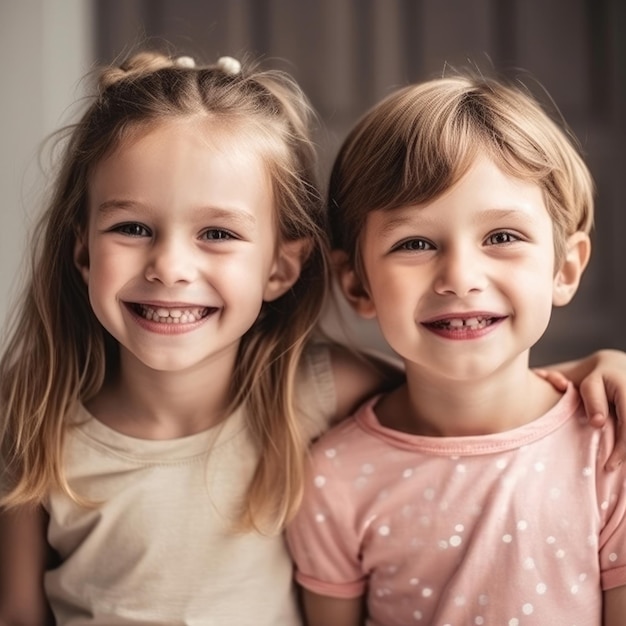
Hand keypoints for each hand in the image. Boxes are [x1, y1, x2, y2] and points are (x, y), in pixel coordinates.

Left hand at [539, 350, 625, 468]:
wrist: (616, 368)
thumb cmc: (597, 378)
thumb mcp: (590, 384)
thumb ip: (593, 400)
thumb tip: (598, 423)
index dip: (621, 450)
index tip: (608, 466)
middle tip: (610, 470)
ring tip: (614, 464)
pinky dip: (625, 443)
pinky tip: (619, 455)